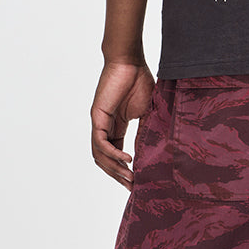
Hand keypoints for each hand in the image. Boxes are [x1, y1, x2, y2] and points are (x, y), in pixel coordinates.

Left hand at [90, 60, 154, 188]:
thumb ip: (146, 131)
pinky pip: (101, 142)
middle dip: (118, 175)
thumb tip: (150, 152)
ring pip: (100, 155)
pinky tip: (127, 160)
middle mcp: (104, 127)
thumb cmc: (139, 81)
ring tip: (130, 177)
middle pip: (105, 160)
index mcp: (115, 127)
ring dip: (114, 169)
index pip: (115, 155)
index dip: (123, 170)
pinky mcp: (97, 116)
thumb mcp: (146, 113)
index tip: (137, 183)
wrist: (130, 62)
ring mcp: (99, 123)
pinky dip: (112, 154)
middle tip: (132, 187)